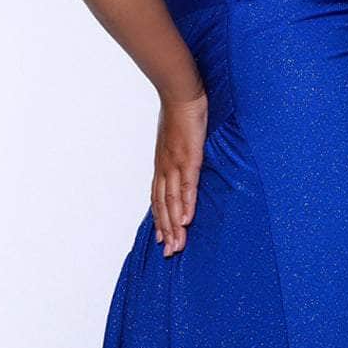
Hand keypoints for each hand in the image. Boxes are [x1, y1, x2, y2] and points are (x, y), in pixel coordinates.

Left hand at [151, 88, 207, 256]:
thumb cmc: (180, 113)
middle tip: (169, 253)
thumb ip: (179, 153)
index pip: (158, 198)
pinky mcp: (189, 158)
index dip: (160, 220)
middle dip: (166, 231)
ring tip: (177, 245)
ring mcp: (176, 164)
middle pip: (163, 205)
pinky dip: (186, 204)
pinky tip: (187, 220)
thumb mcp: (177, 138)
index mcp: (163, 165)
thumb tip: (183, 161)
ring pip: (172, 201)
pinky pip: (187, 185)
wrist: (181, 94)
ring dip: (174, 225)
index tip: (161, 239)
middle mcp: (165, 168)